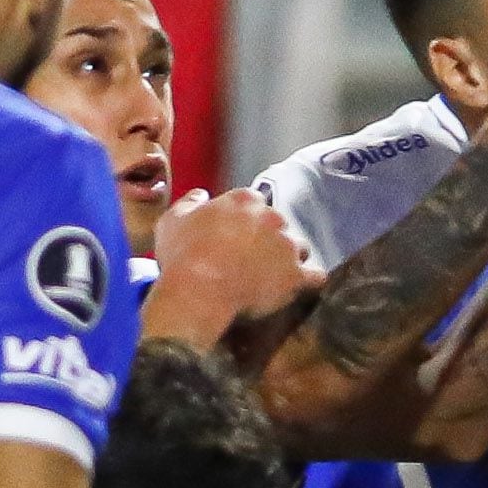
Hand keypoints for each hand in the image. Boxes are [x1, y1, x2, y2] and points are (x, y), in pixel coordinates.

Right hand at [140, 190, 317, 350]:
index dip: (246, 223)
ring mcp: (288, 246)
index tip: (237, 238)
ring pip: (299, 248)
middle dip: (270, 239)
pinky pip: (315, 276)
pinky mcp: (297, 276)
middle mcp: (272, 216)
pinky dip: (309, 281)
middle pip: (279, 225)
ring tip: (274, 278)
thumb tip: (201, 195)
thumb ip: (190, 203)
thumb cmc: (182, 256)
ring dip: (290, 259)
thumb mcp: (172, 220)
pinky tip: (300, 288)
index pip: (255, 205)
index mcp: (244, 200)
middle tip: (253, 261)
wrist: (198, 292)